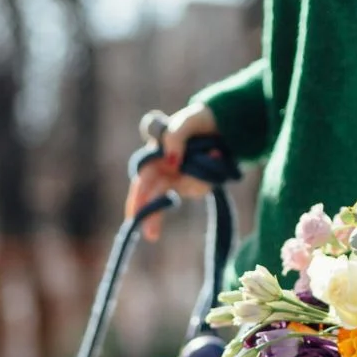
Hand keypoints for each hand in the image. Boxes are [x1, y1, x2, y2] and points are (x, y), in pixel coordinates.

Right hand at [126, 103, 216, 241]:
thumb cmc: (197, 121)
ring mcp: (179, 180)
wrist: (221, 125)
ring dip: (197, 178)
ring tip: (215, 150)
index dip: (136, 198)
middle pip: (152, 197)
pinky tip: (218, 154)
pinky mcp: (196, 185)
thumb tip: (170, 162)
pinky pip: (200, 186)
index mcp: (154, 155)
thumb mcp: (187, 121)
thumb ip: (175, 137)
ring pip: (180, 191)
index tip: (134, 215)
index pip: (141, 179)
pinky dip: (210, 172)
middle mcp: (162, 171)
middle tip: (151, 236)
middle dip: (151, 216)